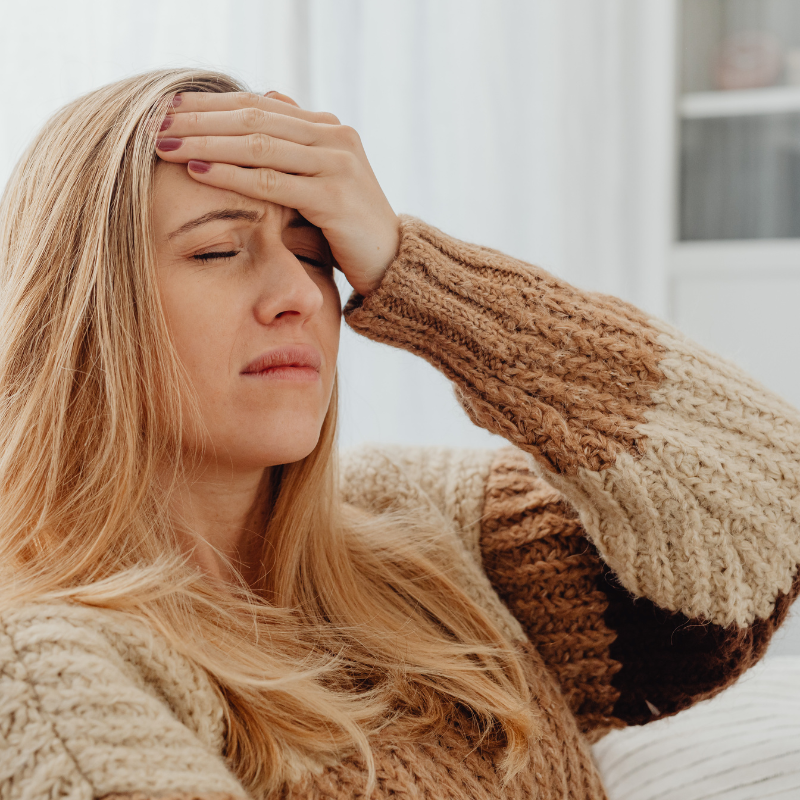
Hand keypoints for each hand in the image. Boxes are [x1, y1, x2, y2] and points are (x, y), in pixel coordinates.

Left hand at [155, 91, 399, 295]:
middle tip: (153, 122)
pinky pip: (272, 181)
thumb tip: (267, 100)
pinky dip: (231, 175)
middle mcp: (334, 137)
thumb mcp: (322, 180)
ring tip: (164, 144)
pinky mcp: (334, 197)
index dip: (210, 105)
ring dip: (206, 142)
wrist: (392, 263)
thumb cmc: (348, 227)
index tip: (167, 108)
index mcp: (327, 128)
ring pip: (258, 145)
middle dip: (199, 119)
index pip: (257, 106)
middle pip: (252, 119)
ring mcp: (337, 165)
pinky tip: (197, 171)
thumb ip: (296, 144)